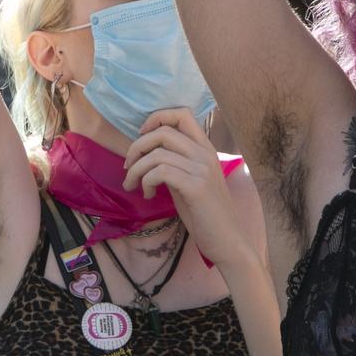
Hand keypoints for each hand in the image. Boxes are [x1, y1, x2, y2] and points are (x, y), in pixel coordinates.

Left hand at [125, 108, 247, 266]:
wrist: (227, 241)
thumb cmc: (206, 214)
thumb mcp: (190, 181)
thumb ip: (175, 164)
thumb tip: (147, 155)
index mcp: (206, 149)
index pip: (182, 114)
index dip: (157, 119)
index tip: (142, 137)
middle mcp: (205, 154)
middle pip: (163, 131)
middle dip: (137, 146)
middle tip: (128, 166)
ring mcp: (202, 170)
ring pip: (157, 154)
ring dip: (137, 170)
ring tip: (133, 186)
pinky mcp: (196, 187)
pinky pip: (160, 172)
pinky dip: (146, 182)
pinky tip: (149, 195)